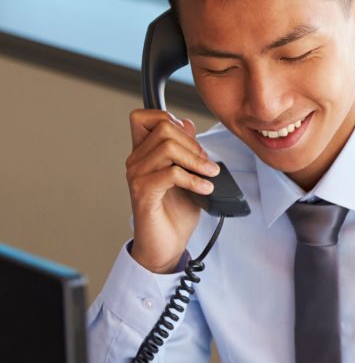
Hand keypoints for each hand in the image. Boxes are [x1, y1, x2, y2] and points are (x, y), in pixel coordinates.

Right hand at [126, 109, 219, 272]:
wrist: (166, 246)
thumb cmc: (175, 214)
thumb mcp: (188, 175)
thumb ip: (186, 150)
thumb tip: (186, 123)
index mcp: (144, 154)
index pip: (144, 116)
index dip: (170, 119)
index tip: (192, 142)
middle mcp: (136, 161)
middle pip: (163, 128)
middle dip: (193, 143)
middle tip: (206, 164)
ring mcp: (137, 176)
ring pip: (167, 148)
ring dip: (197, 161)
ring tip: (210, 176)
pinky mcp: (143, 193)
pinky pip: (171, 173)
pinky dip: (194, 179)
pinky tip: (205, 189)